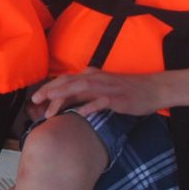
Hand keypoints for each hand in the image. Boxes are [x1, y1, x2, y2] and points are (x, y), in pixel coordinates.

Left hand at [29, 69, 167, 120]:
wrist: (153, 89)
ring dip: (65, 96)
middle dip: (51, 91)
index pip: (66, 79)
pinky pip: (103, 102)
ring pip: (82, 89)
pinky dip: (92, 106)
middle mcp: (97, 78)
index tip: (35, 98)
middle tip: (35, 101)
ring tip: (51, 106)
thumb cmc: (126, 91)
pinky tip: (82, 113)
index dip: (49, 87)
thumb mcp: (102, 89)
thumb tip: (65, 102)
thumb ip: (85, 92)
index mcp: (92, 76)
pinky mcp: (119, 98)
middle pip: (69, 82)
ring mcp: (108, 87)